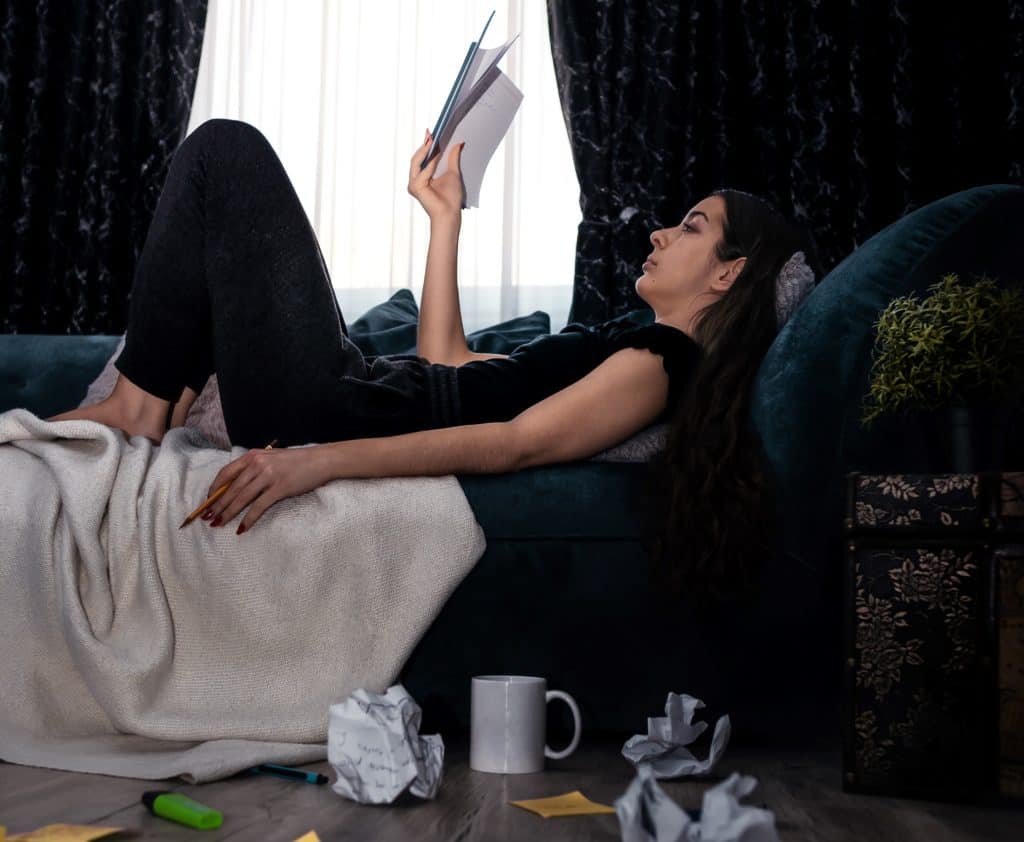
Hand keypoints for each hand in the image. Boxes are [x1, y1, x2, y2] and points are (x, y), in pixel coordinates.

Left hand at [201, 445, 327, 533]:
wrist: (321, 460)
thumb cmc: (297, 461)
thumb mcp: (271, 458)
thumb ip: (255, 467)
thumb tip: (237, 486)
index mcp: (253, 455)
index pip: (226, 473)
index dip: (214, 488)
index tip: (208, 500)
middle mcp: (257, 464)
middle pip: (231, 488)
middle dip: (217, 505)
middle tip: (208, 517)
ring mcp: (268, 476)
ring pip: (241, 498)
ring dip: (228, 513)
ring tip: (219, 523)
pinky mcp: (280, 488)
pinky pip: (259, 507)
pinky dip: (248, 519)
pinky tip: (242, 528)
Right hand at [407, 129, 465, 218]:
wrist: (450, 213)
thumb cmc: (451, 198)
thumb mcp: (453, 172)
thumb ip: (453, 158)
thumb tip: (458, 143)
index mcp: (422, 177)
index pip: (422, 157)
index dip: (426, 145)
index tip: (431, 133)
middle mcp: (415, 180)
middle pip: (417, 158)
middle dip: (424, 145)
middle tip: (431, 134)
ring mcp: (413, 184)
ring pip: (417, 162)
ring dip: (425, 151)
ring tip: (433, 140)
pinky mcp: (415, 187)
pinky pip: (422, 171)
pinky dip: (429, 163)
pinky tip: (436, 153)